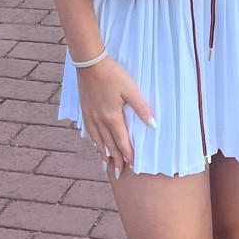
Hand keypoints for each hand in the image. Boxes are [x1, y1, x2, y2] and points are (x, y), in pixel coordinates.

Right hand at [75, 57, 152, 178]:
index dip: (128, 155)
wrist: (90, 64)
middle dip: (115, 160)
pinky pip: (90, 132)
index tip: (132, 166)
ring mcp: (90, 117)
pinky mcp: (85, 111)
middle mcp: (100, 121)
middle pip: (109, 145)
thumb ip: (142, 108)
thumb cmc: (112, 75)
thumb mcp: (131, 90)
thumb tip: (153, 125)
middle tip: (119, 174)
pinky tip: (95, 145)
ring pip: (98, 141)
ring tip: (107, 165)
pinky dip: (94, 142)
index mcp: (112, 118)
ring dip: (103, 154)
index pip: (122, 142)